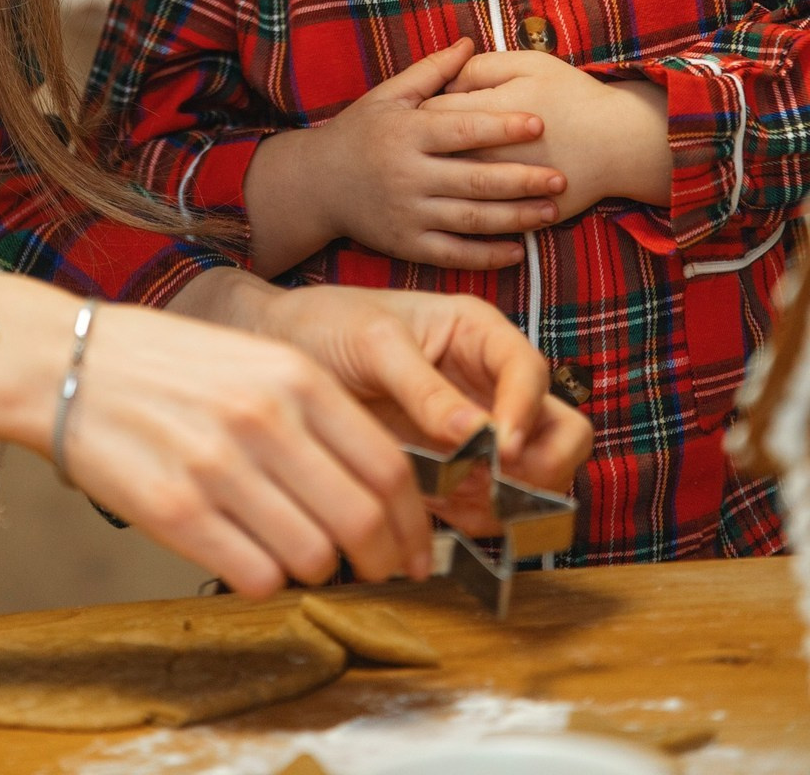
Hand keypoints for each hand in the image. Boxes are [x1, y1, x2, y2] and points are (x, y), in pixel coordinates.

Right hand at [60, 300, 434, 597]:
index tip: (415, 548)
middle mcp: (265, 419)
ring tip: (296, 554)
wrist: (67, 362)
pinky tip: (249, 556)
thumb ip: (317, 415)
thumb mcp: (256, 360)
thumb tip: (377, 490)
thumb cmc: (166, 363)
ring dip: (317, 570)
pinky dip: (266, 581)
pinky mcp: (176, 512)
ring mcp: (220, 467)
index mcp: (295, 376)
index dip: (413, 522)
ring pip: (314, 557)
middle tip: (379, 573)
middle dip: (383, 561)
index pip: (389, 466)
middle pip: (362, 519)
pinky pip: (256, 576)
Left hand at [237, 281, 591, 496]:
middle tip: (491, 481)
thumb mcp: (374, 342)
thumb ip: (425, 386)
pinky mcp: (452, 467)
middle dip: (539, 465)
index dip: (526, 412)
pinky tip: (436, 511)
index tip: (501, 446)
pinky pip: (489, 503)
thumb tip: (477, 433)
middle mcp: (488, 382)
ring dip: (507, 498)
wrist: (280, 350)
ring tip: (454, 500)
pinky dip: (476, 517)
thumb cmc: (327, 323)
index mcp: (478, 334)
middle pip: (559, 430)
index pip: (532, 372)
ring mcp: (475, 428)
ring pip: (534, 476)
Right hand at [245, 41, 564, 275]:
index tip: (540, 123)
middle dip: (522, 179)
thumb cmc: (359, 132)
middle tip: (562, 177)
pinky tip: (518, 250)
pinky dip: (487, 255)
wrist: (316, 185)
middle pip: (475, 179)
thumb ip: (431, 72)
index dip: (502, 127)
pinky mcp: (406, 244)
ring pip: (471, 219)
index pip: (462, 129)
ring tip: (552, 210)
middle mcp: (407, 175)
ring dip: (515, 217)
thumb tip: (469, 42)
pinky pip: (454, 253)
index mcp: (406, 134)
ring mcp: (407, 213)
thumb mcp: (388, 96)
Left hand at [432, 50, 669, 218]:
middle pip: (435, 153)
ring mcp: (504, 193)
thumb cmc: (572, 95)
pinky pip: (480, 216)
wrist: (619, 142)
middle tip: (440, 134)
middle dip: (431, 143)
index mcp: (487, 114)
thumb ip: (479, 67)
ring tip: (457, 159)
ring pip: (454, 188)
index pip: (431, 112)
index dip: (428, 105)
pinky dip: (471, 203)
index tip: (436, 104)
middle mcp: (489, 156)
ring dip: (446, 174)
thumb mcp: (529, 65)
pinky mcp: (519, 217)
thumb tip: (444, 84)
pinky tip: (475, 189)